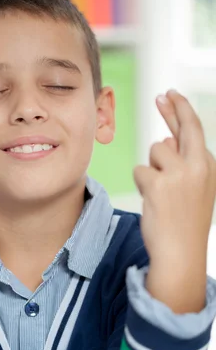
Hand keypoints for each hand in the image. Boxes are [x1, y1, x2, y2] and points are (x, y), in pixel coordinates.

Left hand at [133, 89, 215, 312]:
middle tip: (161, 95)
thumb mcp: (192, 191)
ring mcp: (179, 173)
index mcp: (209, 167)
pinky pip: (139, 171)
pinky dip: (141, 183)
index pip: (194, 131)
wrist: (180, 253)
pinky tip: (152, 201)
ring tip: (160, 194)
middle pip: (179, 129)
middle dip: (171, 109)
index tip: (171, 95)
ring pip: (154, 152)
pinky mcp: (158, 183)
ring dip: (151, 169)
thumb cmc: (184, 224)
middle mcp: (198, 166)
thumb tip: (165, 139)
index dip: (181, 111)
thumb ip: (182, 164)